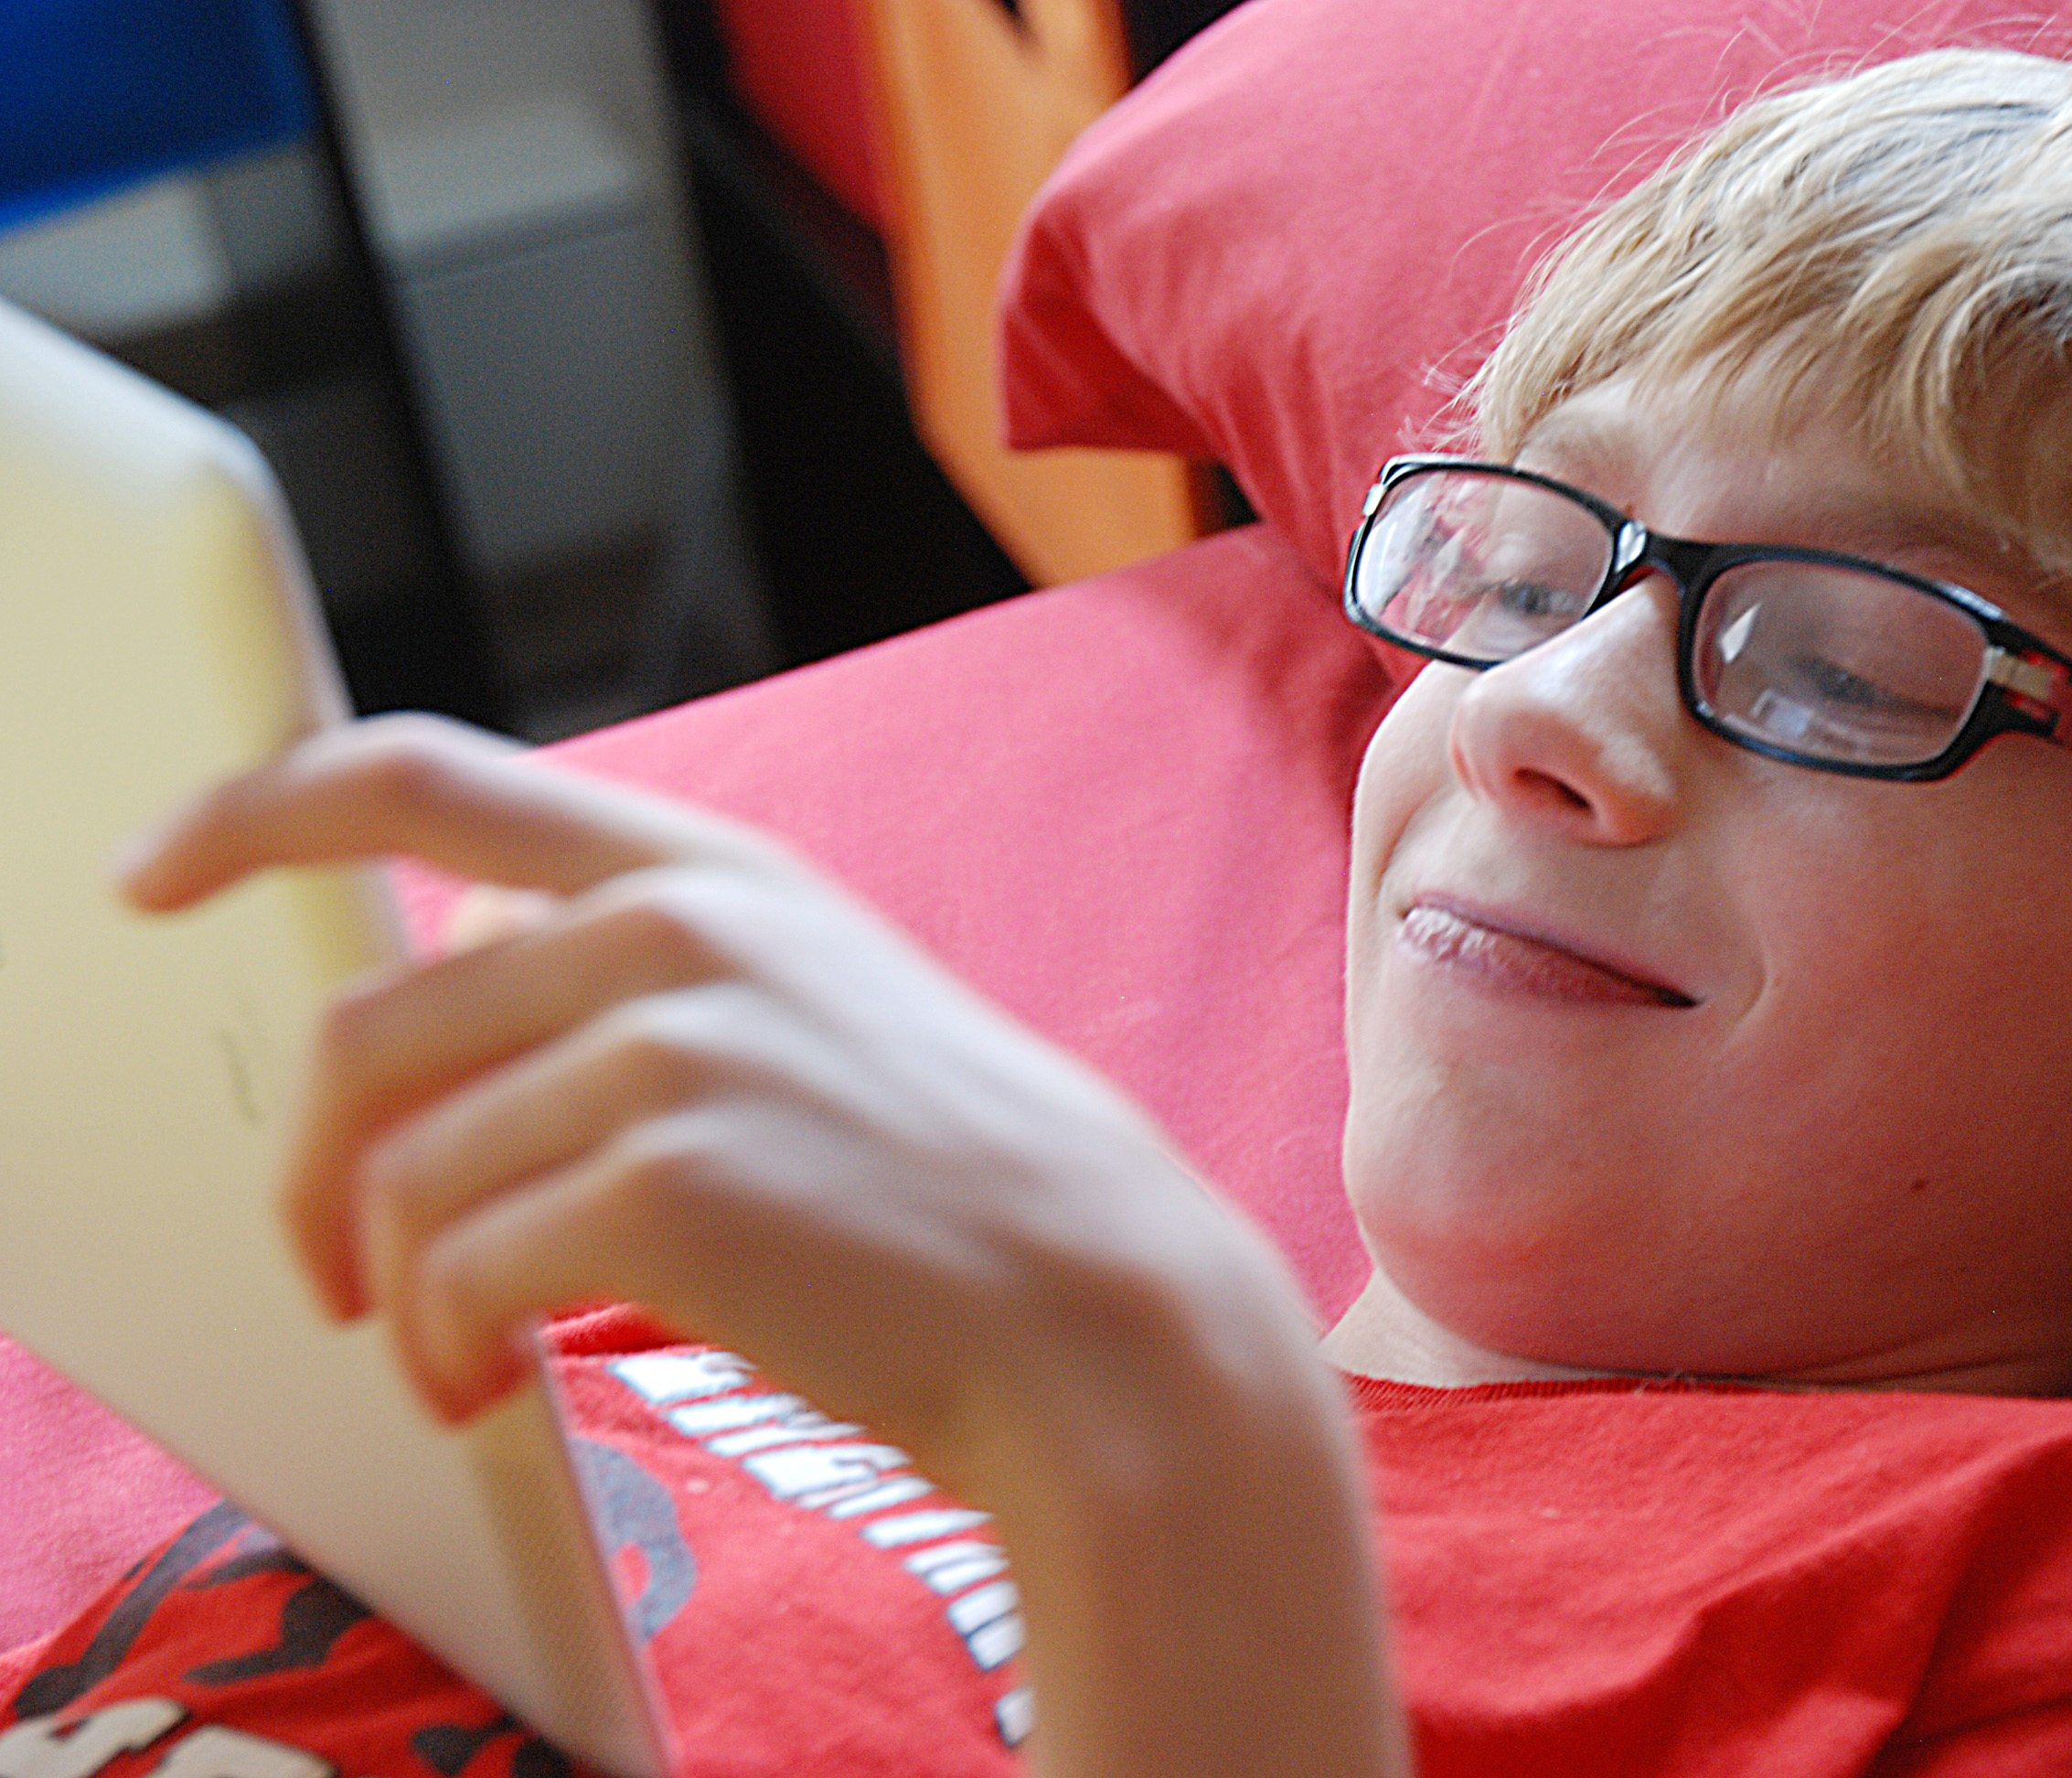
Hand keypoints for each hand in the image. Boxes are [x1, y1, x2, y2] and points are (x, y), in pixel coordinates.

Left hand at [119, 715, 1408, 1777]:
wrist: (1090, 1303)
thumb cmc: (947, 1179)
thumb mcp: (805, 1003)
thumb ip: (634, 964)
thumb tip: (449, 973)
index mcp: (707, 872)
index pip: (426, 777)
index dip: (258, 806)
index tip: (157, 871)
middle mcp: (681, 930)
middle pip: (370, 1028)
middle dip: (317, 1173)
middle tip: (332, 1267)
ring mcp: (676, 1049)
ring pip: (408, 1169)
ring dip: (400, 1290)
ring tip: (458, 1354)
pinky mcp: (668, 1185)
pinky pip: (461, 1268)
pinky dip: (447, 1346)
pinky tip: (498, 1378)